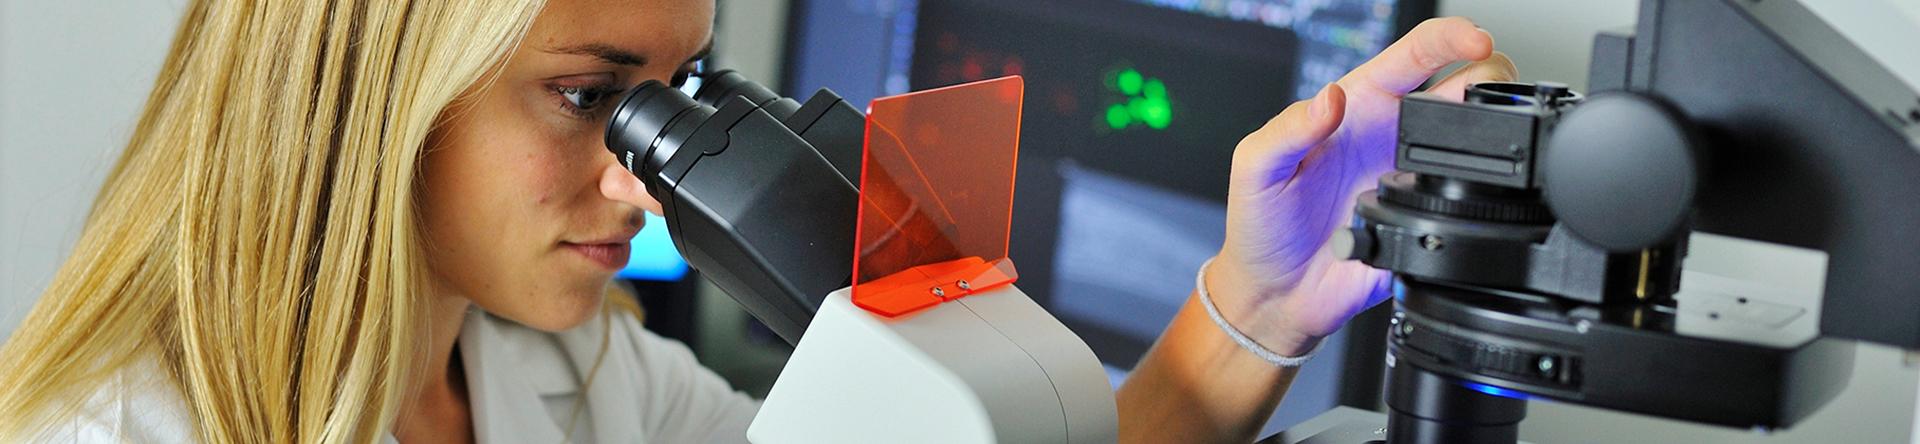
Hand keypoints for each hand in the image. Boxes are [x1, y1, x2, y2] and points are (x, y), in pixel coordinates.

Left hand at [1208, 17, 1518, 354]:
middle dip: (1492, 76)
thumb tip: (1329, 98)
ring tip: (1492, 137)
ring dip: (1496, 129)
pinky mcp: (1430, 221)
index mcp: (1357, 107)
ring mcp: (1417, 178)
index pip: (1413, 55)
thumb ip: (1288, 130)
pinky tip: (1469, 195)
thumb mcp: (1257, 168)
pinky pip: (1473, 203)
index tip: (1475, 40)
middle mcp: (1394, 136)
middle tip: (1490, 90)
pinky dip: (1485, 193)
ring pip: (1481, 138)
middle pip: (1465, 86)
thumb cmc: (1260, 223)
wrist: (1275, 293)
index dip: (1449, 38)